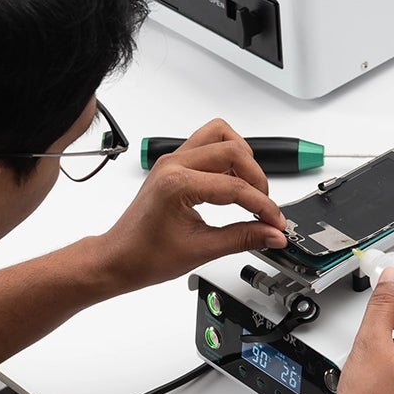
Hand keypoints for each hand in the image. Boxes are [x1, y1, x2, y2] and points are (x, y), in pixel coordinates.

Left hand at [93, 119, 288, 291]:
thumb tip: (272, 233)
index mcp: (177, 184)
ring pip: (220, 135)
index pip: (235, 187)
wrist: (118, 258)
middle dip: (256, 179)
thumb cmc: (144, 256)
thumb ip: (243, 238)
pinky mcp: (174, 164)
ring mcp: (173, 160)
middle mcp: (174, 164)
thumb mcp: (201, 250)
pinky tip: (233, 184)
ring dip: (242, 158)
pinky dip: (228, 159)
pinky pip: (209, 144)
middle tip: (263, 207)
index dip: (262, 206)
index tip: (276, 222)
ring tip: (249, 189)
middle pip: (233, 150)